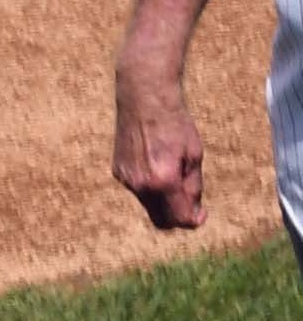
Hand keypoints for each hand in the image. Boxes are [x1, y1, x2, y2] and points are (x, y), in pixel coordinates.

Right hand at [113, 59, 206, 228]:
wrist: (143, 100)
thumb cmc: (175, 124)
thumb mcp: (194, 155)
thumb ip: (193, 187)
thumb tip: (194, 214)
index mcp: (163, 181)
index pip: (179, 218)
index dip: (193, 220)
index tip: (202, 213)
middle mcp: (141, 185)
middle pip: (161, 220)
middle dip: (177, 216)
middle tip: (191, 202)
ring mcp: (126, 179)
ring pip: (149, 205)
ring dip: (164, 199)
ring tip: (174, 172)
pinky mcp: (118, 171)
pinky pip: (138, 189)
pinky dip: (150, 186)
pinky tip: (157, 162)